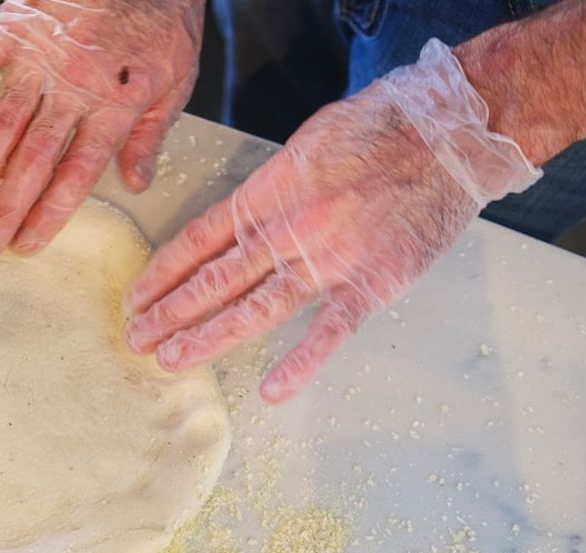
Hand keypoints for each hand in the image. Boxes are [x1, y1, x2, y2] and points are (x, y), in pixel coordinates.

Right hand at [0, 0, 204, 259]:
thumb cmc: (162, 16)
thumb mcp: (177, 78)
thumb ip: (151, 133)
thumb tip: (136, 183)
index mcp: (114, 105)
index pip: (76, 173)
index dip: (49, 213)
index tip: (25, 245)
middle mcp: (72, 88)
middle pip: (32, 159)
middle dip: (4, 208)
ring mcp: (38, 59)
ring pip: (1, 123)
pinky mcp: (14, 28)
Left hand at [123, 40, 540, 402]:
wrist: (449, 131)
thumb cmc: (380, 127)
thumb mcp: (307, 143)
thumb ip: (272, 186)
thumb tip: (245, 216)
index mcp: (267, 193)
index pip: (198, 240)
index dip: (163, 273)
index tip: (136, 297)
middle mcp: (286, 230)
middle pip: (214, 281)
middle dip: (169, 313)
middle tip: (136, 339)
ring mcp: (327, 260)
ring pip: (255, 310)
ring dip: (207, 337)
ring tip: (169, 359)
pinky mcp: (372, 283)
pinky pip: (330, 331)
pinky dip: (301, 364)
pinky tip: (271, 391)